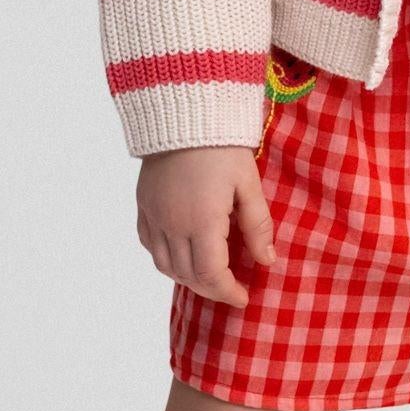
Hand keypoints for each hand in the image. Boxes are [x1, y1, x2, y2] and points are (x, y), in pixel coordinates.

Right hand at [136, 146, 275, 305]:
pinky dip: (165, 258)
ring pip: (164, 265)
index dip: (228, 292)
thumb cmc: (222, 146)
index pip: (211, 275)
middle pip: (187, 275)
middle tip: (230, 289)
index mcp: (201, 222)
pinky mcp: (143, 205)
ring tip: (208, 276)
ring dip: (187, 277)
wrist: (184, 112)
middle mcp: (172, 224)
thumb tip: (266, 261)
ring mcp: (154, 215)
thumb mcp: (248, 184)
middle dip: (210, 289)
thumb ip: (257, 225)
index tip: (243, 298)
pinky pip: (149, 244)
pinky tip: (181, 254)